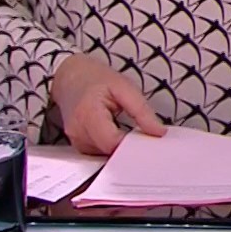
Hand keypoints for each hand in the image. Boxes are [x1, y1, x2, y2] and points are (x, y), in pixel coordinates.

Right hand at [50, 52, 164, 154]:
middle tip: (142, 135)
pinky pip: (97, 152)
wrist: (71, 77)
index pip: (112, 142)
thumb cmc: (97, 79)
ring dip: (118, 146)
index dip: (132, 145)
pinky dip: (110, 145)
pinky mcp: (77, 143)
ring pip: (104, 154)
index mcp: (88, 113)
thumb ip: (142, 111)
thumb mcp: (125, 87)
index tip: (147, 139)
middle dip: (128, 147)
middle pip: (108, 152)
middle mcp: (77, 130)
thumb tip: (159, 132)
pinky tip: (116, 132)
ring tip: (125, 128)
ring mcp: (75, 139)